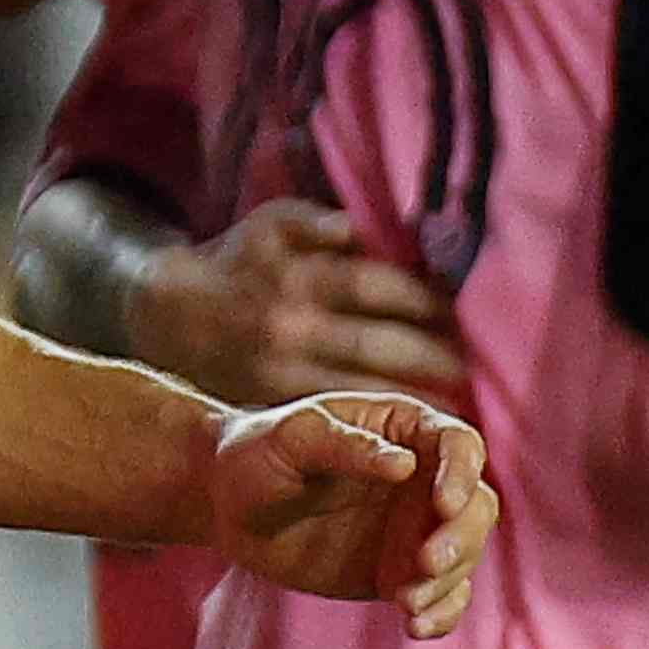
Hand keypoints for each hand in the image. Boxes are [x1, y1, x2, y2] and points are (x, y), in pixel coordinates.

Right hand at [133, 198, 466, 406]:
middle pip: (380, 344)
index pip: (379, 288)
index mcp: (300, 275)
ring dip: (414, 394)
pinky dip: (375, 419)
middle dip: (434, 353)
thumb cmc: (239, 261)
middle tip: (478, 362)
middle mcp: (293, 326)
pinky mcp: (274, 403)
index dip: (427, 299)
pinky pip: (335, 413)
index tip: (464, 309)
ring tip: (462, 400)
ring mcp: (282, 371)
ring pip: (362, 387)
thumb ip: (321, 223)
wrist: (169, 315)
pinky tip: (410, 425)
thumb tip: (364, 227)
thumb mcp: (273, 224)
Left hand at [202, 391, 492, 634]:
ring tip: (405, 603)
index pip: (460, 447)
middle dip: (461, 538)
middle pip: (476, 506)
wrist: (228, 507)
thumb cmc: (256, 455)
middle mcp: (423, 479)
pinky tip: (414, 626)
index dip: (461, 474)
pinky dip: (439, 613)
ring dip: (447, 582)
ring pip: (463, 555)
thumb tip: (404, 464)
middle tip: (425, 564)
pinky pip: (441, 595)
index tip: (443, 504)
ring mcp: (415, 529)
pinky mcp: (401, 572)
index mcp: (406, 431)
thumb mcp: (292, 440)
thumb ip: (345, 447)